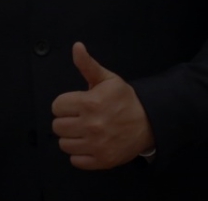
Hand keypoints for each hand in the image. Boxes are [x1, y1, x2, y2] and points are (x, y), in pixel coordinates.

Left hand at [51, 42, 154, 168]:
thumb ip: (87, 65)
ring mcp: (97, 145)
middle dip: (66, 121)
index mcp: (89, 103)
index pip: (56, 106)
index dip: (65, 104)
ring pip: (64, 144)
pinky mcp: (102, 161)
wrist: (150, 122)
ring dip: (72, 138)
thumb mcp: (107, 79)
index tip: (76, 105)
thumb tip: (76, 46)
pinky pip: (76, 161)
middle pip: (57, 126)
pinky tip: (89, 145)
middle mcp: (91, 125)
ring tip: (84, 132)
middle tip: (80, 118)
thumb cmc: (125, 99)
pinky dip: (80, 155)